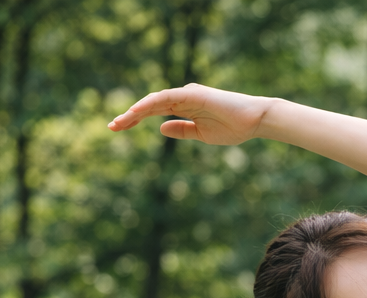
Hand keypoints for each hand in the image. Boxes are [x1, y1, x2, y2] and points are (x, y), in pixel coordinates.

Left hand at [107, 83, 271, 145]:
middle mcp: (182, 97)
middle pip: (149, 105)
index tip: (119, 128)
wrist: (254, 121)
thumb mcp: (201, 134)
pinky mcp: (192, 94)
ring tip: (119, 122)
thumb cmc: (233, 128)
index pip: (154, 111)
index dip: (135, 119)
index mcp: (184, 107)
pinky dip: (150, 103)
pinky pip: (166, 97)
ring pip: (154, 100)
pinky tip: (136, 111)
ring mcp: (187, 94)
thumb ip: (181, 130)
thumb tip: (160, 129)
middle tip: (111, 127)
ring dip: (135, 111)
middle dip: (129, 116)